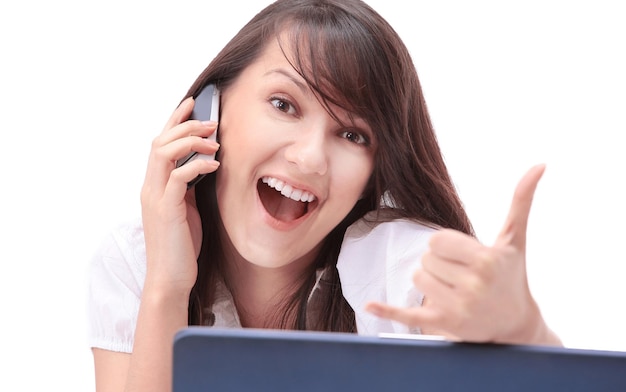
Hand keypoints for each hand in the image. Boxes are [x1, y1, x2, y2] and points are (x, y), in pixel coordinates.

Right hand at [140, 97, 219, 294]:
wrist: (171, 278)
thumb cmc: (181, 245)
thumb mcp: (186, 208)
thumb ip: (188, 186)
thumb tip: (203, 164)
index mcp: (154, 185)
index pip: (160, 144)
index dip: (174, 121)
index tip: (192, 104)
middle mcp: (150, 187)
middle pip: (160, 142)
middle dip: (186, 126)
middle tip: (211, 120)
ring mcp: (155, 198)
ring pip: (163, 154)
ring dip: (191, 141)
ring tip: (215, 139)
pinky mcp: (166, 211)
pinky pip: (178, 178)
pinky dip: (197, 165)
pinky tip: (215, 163)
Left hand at [366, 164, 560, 344]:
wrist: (516, 326)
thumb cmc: (512, 275)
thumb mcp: (515, 240)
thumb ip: (522, 201)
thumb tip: (540, 164)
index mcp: (486, 260)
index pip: (436, 240)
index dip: (445, 245)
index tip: (462, 256)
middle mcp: (473, 285)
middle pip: (426, 258)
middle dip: (439, 263)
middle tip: (461, 276)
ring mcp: (457, 307)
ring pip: (417, 278)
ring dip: (429, 281)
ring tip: (453, 290)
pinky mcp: (443, 325)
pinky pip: (408, 314)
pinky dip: (388, 311)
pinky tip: (370, 305)